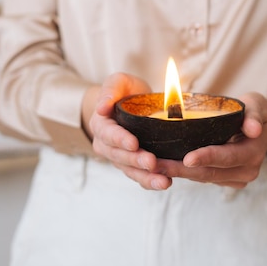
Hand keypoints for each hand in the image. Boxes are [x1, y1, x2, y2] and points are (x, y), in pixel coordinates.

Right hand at [88, 73, 172, 190]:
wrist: (129, 101)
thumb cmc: (124, 90)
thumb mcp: (118, 82)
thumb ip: (110, 90)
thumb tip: (101, 107)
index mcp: (101, 125)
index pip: (108, 134)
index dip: (120, 139)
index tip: (134, 143)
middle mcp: (106, 145)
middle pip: (119, 156)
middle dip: (136, 160)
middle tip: (152, 162)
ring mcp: (119, 157)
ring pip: (130, 170)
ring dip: (146, 177)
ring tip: (163, 181)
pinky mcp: (132, 165)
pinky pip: (140, 176)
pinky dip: (151, 181)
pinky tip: (165, 182)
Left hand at [155, 93, 266, 188]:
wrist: (263, 125)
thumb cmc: (256, 110)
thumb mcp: (257, 105)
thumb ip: (254, 116)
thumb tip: (254, 129)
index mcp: (253, 152)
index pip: (227, 156)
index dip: (207, 157)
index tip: (187, 159)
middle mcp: (246, 170)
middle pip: (210, 172)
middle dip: (181, 170)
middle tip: (156, 164)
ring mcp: (236, 178)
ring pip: (203, 177)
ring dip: (178, 172)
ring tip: (153, 166)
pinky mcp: (226, 179)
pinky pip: (203, 177)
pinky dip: (184, 172)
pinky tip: (164, 165)